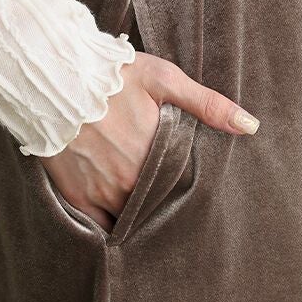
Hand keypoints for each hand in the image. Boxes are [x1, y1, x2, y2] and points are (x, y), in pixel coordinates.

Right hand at [40, 51, 259, 231]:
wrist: (52, 78)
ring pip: (131, 216)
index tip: (191, 190)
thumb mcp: (163, 79)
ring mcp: (102, 193)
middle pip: (157, 204)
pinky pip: (101, 226)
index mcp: (156, 155)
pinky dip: (111, 224)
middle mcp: (131, 181)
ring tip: (146, 207)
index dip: (187, 190)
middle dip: (164, 203)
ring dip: (140, 214)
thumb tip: (250, 126)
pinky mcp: (76, 197)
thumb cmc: (110, 75)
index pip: (182, 187)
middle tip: (170, 201)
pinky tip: (119, 218)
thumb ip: (207, 104)